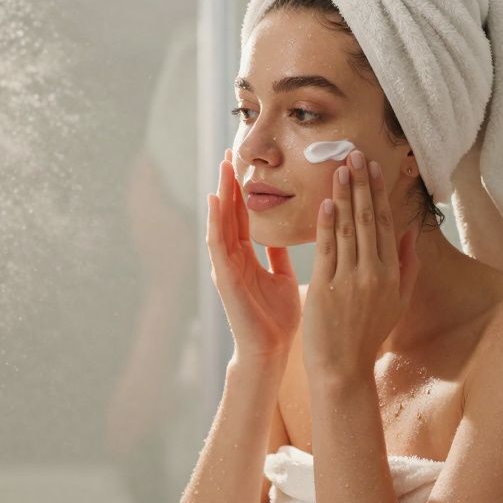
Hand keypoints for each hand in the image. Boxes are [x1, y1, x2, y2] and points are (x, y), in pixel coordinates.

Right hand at [206, 148, 300, 361]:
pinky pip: (218, 243)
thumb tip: (286, 235)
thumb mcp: (282, 279)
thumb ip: (279, 257)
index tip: (245, 163)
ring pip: (221, 222)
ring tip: (222, 166)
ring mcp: (225, 267)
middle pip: (229, 213)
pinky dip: (216, 220)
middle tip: (229, 151)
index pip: (243, 216)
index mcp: (247, 257)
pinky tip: (217, 199)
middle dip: (229, 183)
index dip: (244, 190)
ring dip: (221, 194)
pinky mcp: (224, 277)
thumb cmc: (277, 320)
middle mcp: (233, 258)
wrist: (270, 351)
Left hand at [303, 150, 420, 377]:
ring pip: (348, 229)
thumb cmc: (366, 336)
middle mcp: (374, 274)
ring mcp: (351, 280)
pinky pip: (328, 250)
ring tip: (338, 169)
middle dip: (361, 184)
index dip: (378, 194)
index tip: (372, 168)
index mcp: (391, 274)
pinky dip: (327, 225)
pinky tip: (326, 203)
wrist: (343, 369)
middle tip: (355, 154)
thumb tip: (409, 235)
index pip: (385, 225)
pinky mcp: (327, 288)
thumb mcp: (396, 303)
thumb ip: (406, 267)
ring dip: (343, 195)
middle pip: (368, 220)